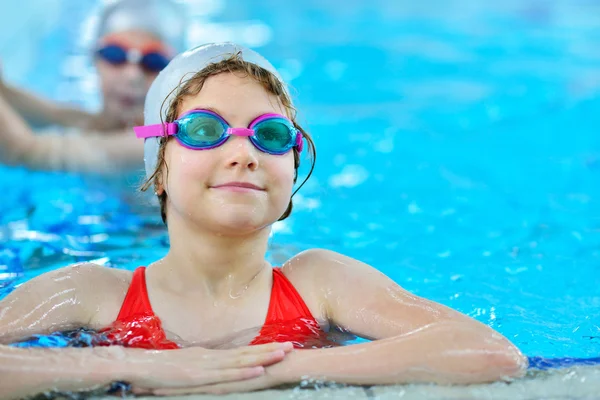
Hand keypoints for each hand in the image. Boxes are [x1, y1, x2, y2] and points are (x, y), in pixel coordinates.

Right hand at [123, 342, 293, 393]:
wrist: (130, 364)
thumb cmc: (152, 369)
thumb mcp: (179, 369)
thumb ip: (195, 369)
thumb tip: (208, 372)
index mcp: (206, 357)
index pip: (239, 352)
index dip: (260, 348)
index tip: (278, 345)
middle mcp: (209, 358)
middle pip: (245, 353)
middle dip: (269, 350)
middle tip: (292, 346)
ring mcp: (203, 365)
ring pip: (239, 360)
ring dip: (263, 356)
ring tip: (283, 353)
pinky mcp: (195, 375)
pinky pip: (223, 373)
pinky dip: (242, 370)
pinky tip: (257, 369)